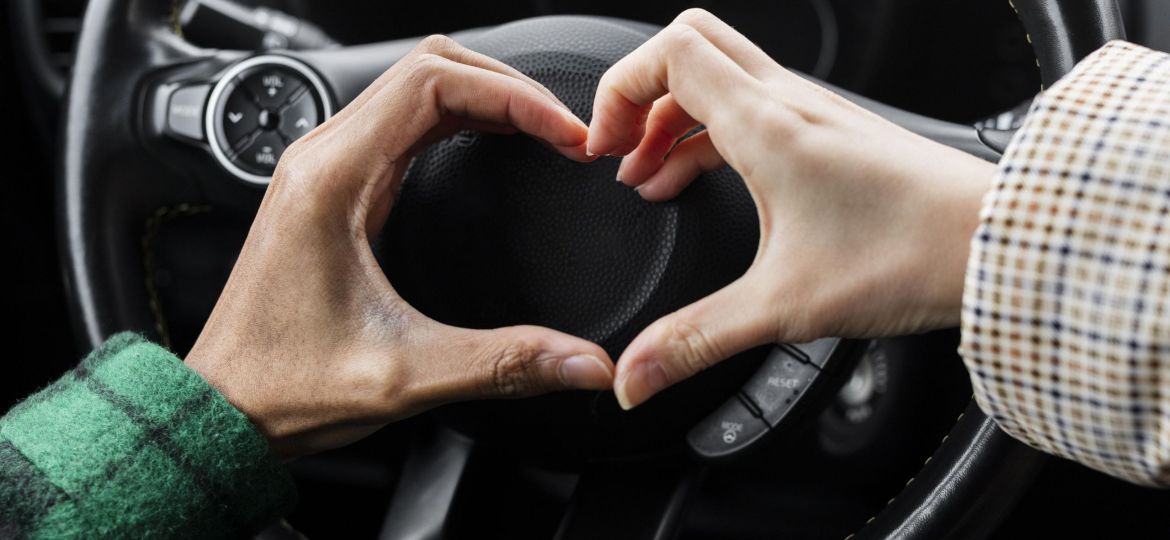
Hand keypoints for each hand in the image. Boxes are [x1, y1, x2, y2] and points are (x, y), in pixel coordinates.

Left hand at [185, 36, 613, 458]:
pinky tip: (493, 146)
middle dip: (506, 87)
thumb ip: (505, 364)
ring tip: (542, 132)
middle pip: (427, 68)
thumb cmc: (282, 384)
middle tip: (563, 129)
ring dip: (484, 98)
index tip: (565, 134)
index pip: (432, 82)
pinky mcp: (333, 191)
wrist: (224, 409)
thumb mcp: (405, 376)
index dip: (513, 96)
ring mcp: (325, 171)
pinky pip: (403, 123)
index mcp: (332, 181)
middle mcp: (323, 161)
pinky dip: (458, 120)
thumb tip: (585, 361)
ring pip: (415, 89)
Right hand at [586, 9, 995, 409]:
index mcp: (766, 124)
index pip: (668, 53)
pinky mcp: (831, 134)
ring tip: (649, 176)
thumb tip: (636, 373)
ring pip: (721, 77)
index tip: (600, 147)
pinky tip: (704, 183)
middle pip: (690, 46)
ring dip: (673, 118)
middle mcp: (789, 102)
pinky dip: (710, 135)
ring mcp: (813, 113)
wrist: (995, 245)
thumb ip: (697, 340)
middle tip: (618, 146)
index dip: (617, 90)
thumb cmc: (913, 254)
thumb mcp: (784, 306)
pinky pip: (750, 109)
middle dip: (640, 92)